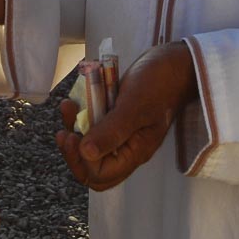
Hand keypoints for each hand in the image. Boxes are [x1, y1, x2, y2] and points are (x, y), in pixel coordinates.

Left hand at [55, 42, 199, 190]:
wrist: (174, 63)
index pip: (101, 175)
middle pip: (93, 167)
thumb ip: (112, 131)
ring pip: (89, 145)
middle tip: (64, 132)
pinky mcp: (114, 116)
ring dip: (73, 129)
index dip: (81, 162)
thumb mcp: (134, 106)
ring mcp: (120, 132)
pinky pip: (92, 125)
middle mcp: (126, 147)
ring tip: (68, 107)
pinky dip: (79, 116)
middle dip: (73, 152)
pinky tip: (74, 101)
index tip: (72, 137)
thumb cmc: (159, 83)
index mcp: (135, 152)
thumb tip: (86, 153)